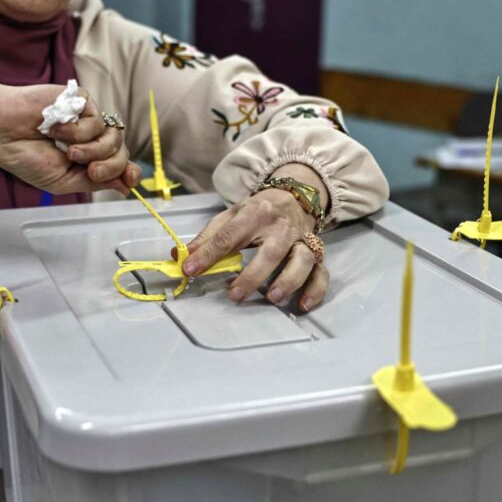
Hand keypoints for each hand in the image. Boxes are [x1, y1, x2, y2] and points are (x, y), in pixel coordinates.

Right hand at [0, 57, 139, 192]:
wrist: (1, 131)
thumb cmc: (25, 156)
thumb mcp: (63, 181)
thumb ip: (93, 182)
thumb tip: (125, 187)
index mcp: (86, 157)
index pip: (118, 162)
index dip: (129, 171)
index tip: (131, 179)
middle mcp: (90, 137)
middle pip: (121, 151)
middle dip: (111, 165)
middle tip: (91, 170)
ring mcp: (87, 117)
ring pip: (114, 136)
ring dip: (92, 150)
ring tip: (67, 150)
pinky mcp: (81, 100)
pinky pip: (97, 120)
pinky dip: (77, 131)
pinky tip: (55, 129)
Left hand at [180, 170, 328, 312]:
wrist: (294, 196)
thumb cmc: (258, 211)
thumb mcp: (231, 215)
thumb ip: (208, 237)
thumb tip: (180, 257)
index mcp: (256, 213)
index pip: (230, 235)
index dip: (208, 254)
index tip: (190, 270)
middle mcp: (282, 227)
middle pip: (271, 251)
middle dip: (253, 274)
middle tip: (234, 294)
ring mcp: (301, 240)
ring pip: (302, 260)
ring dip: (288, 280)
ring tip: (271, 298)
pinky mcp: (316, 253)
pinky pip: (321, 273)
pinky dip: (315, 290)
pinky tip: (303, 305)